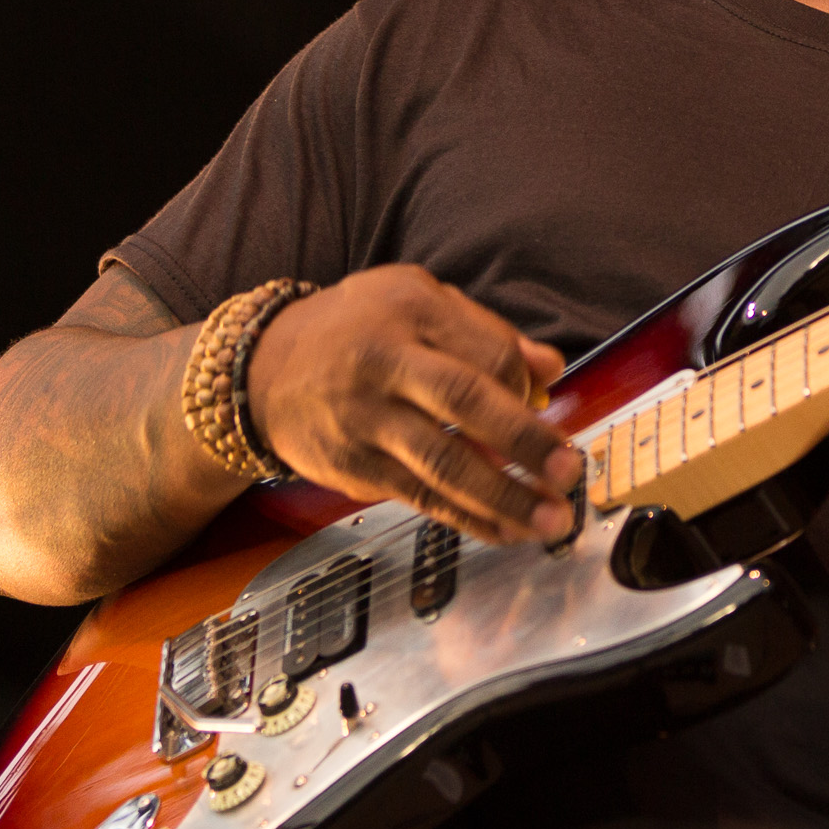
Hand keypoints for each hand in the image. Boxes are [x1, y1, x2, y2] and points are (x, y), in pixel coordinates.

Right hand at [244, 265, 582, 543]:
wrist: (260, 371)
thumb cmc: (352, 328)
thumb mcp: (413, 298)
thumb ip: (484, 331)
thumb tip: (549, 368)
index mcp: (407, 315)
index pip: (484, 352)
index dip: (524, 385)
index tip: (551, 404)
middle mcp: (384, 368)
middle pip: (464, 404)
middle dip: (524, 441)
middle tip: (568, 470)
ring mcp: (366, 424)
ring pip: (443, 466)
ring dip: (504, 497)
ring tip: (551, 518)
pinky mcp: (354, 469)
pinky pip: (421, 498)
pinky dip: (468, 519)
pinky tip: (506, 530)